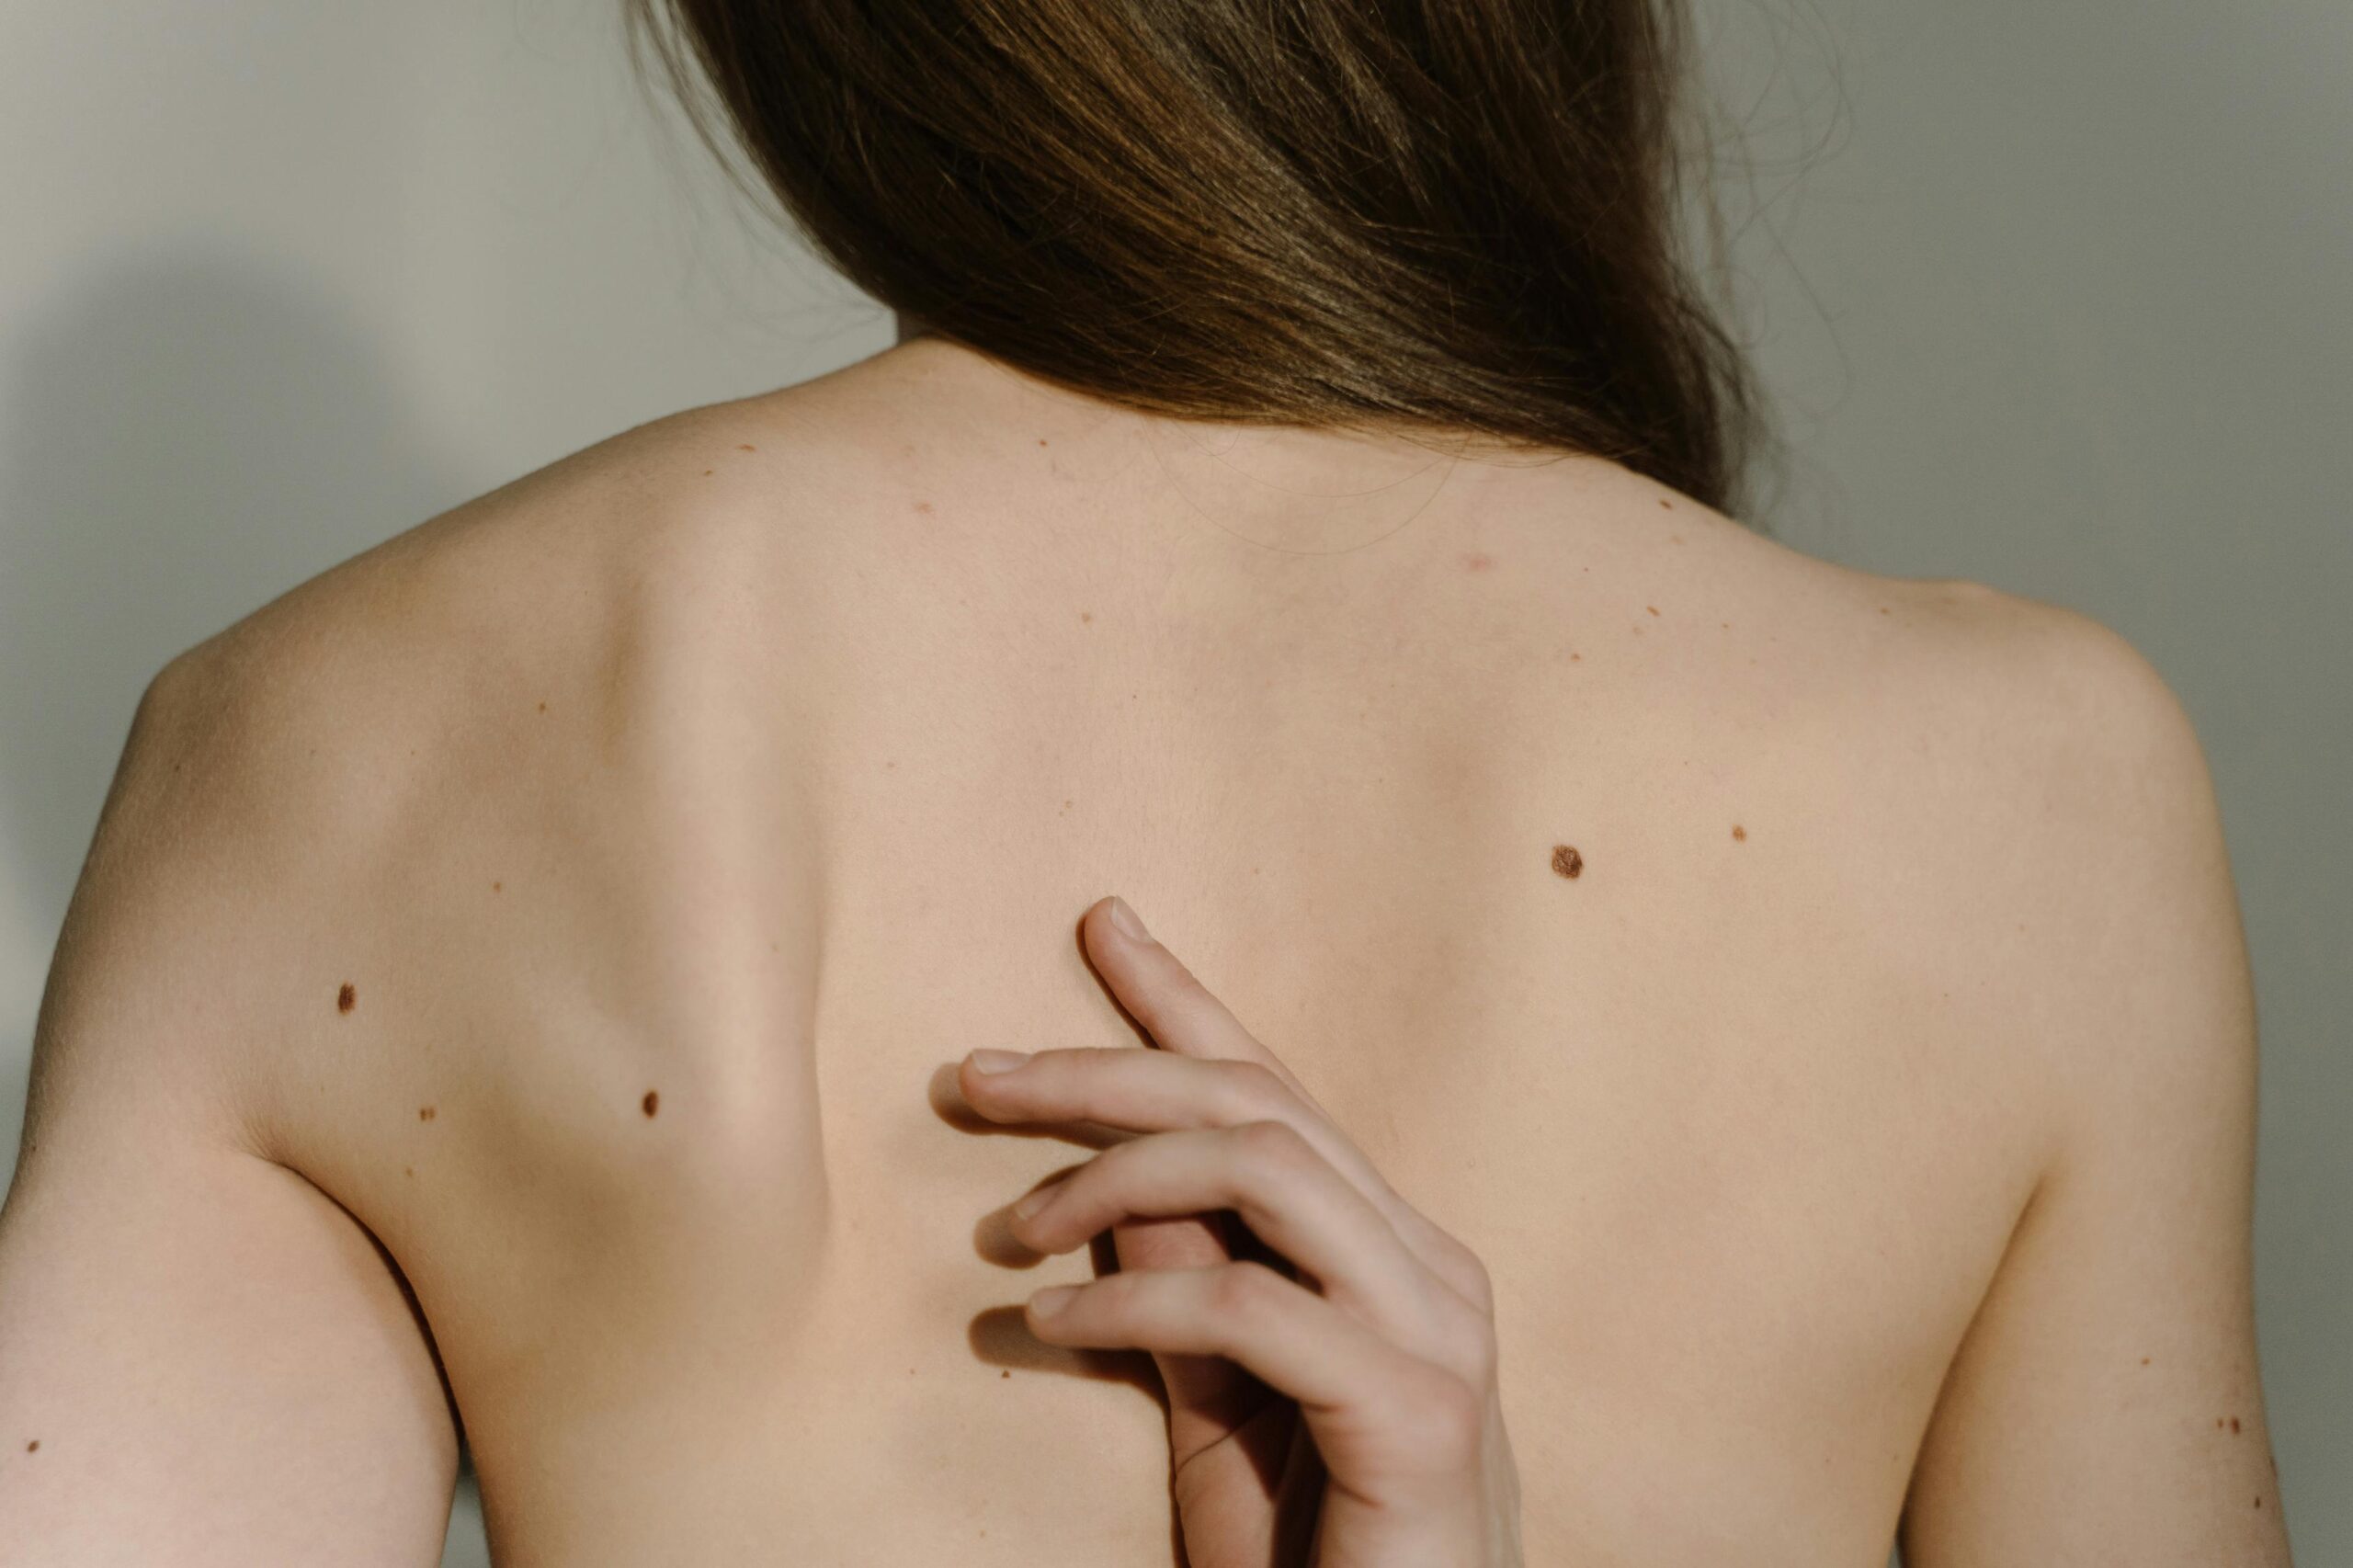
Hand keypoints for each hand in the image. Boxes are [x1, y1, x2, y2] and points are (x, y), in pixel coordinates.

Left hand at [956, 896, 1523, 1566]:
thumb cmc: (1311, 1543)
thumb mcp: (1215, 1395)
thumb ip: (1179, 1278)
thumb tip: (1104, 1174)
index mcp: (1387, 1245)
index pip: (1274, 1089)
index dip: (1183, 1003)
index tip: (1101, 924)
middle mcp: (1428, 1261)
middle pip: (1256, 1106)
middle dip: (1104, 1072)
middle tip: (974, 1073)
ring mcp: (1438, 1329)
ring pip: (1264, 1170)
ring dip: (1112, 1176)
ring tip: (1006, 1228)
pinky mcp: (1417, 1410)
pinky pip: (1250, 1306)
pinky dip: (1132, 1299)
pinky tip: (1043, 1323)